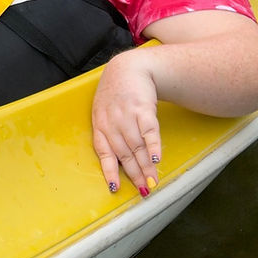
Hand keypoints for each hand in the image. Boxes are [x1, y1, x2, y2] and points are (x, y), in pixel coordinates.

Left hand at [91, 49, 161, 197]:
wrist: (129, 67)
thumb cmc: (115, 94)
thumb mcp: (104, 112)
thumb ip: (109, 134)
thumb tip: (120, 163)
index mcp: (99, 124)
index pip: (103, 152)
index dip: (109, 171)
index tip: (115, 189)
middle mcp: (111, 121)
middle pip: (124, 153)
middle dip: (134, 174)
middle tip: (144, 190)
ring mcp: (127, 115)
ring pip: (137, 146)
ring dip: (146, 166)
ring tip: (153, 182)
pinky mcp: (143, 108)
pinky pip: (149, 131)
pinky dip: (153, 147)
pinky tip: (157, 159)